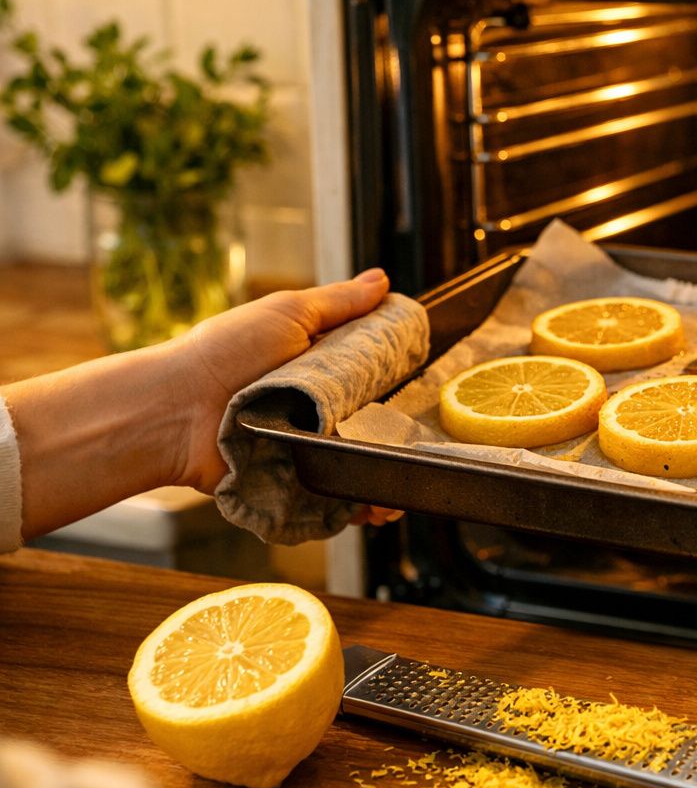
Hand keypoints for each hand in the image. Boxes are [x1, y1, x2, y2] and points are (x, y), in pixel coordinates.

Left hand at [7, 269, 400, 539]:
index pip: (372, 377)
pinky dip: (357, 506)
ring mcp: (304, 449)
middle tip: (427, 445)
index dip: (401, 383)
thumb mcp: (287, 313)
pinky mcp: (292, 483)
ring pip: (358, 465)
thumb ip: (338, 302)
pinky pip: (333, 498)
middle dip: (401, 440)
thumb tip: (383, 280)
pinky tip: (379, 507)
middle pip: (372, 426)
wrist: (174, 409)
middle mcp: (313, 409)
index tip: (429, 387)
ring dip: (385, 479)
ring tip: (404, 488)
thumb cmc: (223, 353)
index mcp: (316, 368)